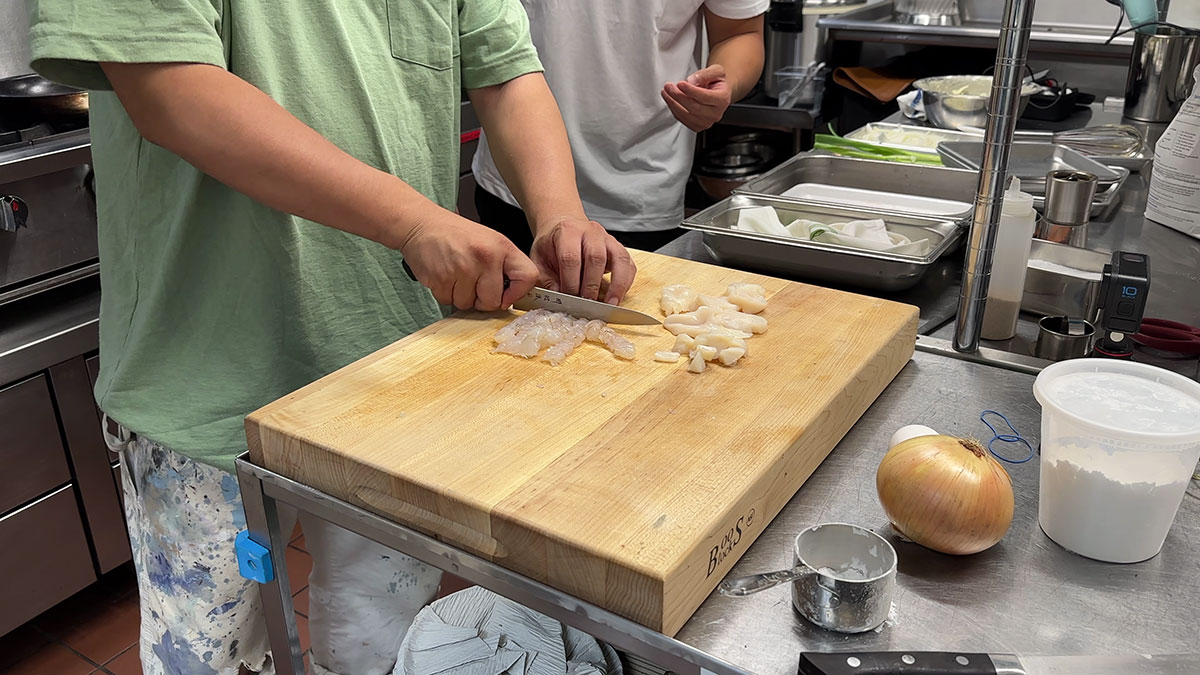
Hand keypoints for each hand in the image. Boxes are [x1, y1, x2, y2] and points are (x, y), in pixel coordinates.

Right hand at [399, 212, 538, 310]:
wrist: (422, 224)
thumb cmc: (456, 235)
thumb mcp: (490, 241)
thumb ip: (505, 267)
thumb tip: (512, 297)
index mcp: (502, 247)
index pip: (528, 277)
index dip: (518, 293)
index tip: (507, 295)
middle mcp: (485, 257)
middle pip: (493, 301)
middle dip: (482, 299)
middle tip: (473, 283)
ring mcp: (462, 269)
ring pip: (468, 304)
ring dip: (461, 296)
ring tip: (456, 275)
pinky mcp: (441, 278)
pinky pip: (448, 301)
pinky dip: (445, 293)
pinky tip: (445, 275)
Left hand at [530, 217, 636, 303]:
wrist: (564, 225)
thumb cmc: (551, 245)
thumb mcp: (539, 259)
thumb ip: (545, 278)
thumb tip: (558, 297)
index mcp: (567, 232)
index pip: (571, 258)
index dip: (571, 281)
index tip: (569, 298)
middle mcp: (590, 231)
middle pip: (596, 258)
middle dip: (592, 285)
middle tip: (587, 304)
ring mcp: (607, 238)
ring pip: (619, 258)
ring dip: (616, 284)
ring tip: (611, 304)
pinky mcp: (618, 248)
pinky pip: (628, 264)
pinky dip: (626, 282)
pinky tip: (618, 296)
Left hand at [661, 65, 732, 131]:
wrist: (718, 92)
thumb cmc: (717, 82)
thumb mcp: (716, 71)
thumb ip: (705, 74)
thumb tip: (692, 81)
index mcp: (722, 99)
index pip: (705, 97)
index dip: (691, 91)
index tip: (680, 83)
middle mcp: (716, 113)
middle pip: (694, 108)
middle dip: (678, 96)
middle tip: (669, 87)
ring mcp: (707, 122)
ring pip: (687, 116)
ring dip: (673, 103)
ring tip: (666, 92)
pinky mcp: (698, 126)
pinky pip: (683, 120)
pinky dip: (674, 110)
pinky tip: (670, 100)